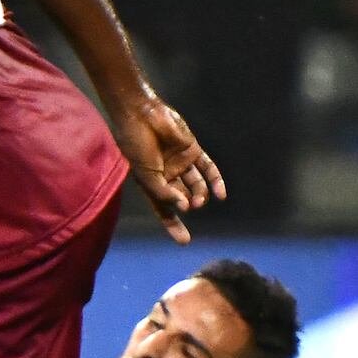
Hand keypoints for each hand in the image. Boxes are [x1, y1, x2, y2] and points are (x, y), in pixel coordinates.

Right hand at [108, 93, 223, 244]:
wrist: (141, 115)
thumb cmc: (136, 146)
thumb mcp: (145, 176)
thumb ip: (163, 193)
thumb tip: (185, 207)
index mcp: (151, 183)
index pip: (163, 209)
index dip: (173, 225)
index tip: (184, 241)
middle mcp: (167, 175)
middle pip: (182, 198)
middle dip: (187, 205)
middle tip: (189, 205)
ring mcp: (181, 163)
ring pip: (196, 185)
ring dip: (200, 195)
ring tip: (199, 199)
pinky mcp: (193, 150)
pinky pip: (208, 169)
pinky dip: (216, 181)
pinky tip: (221, 195)